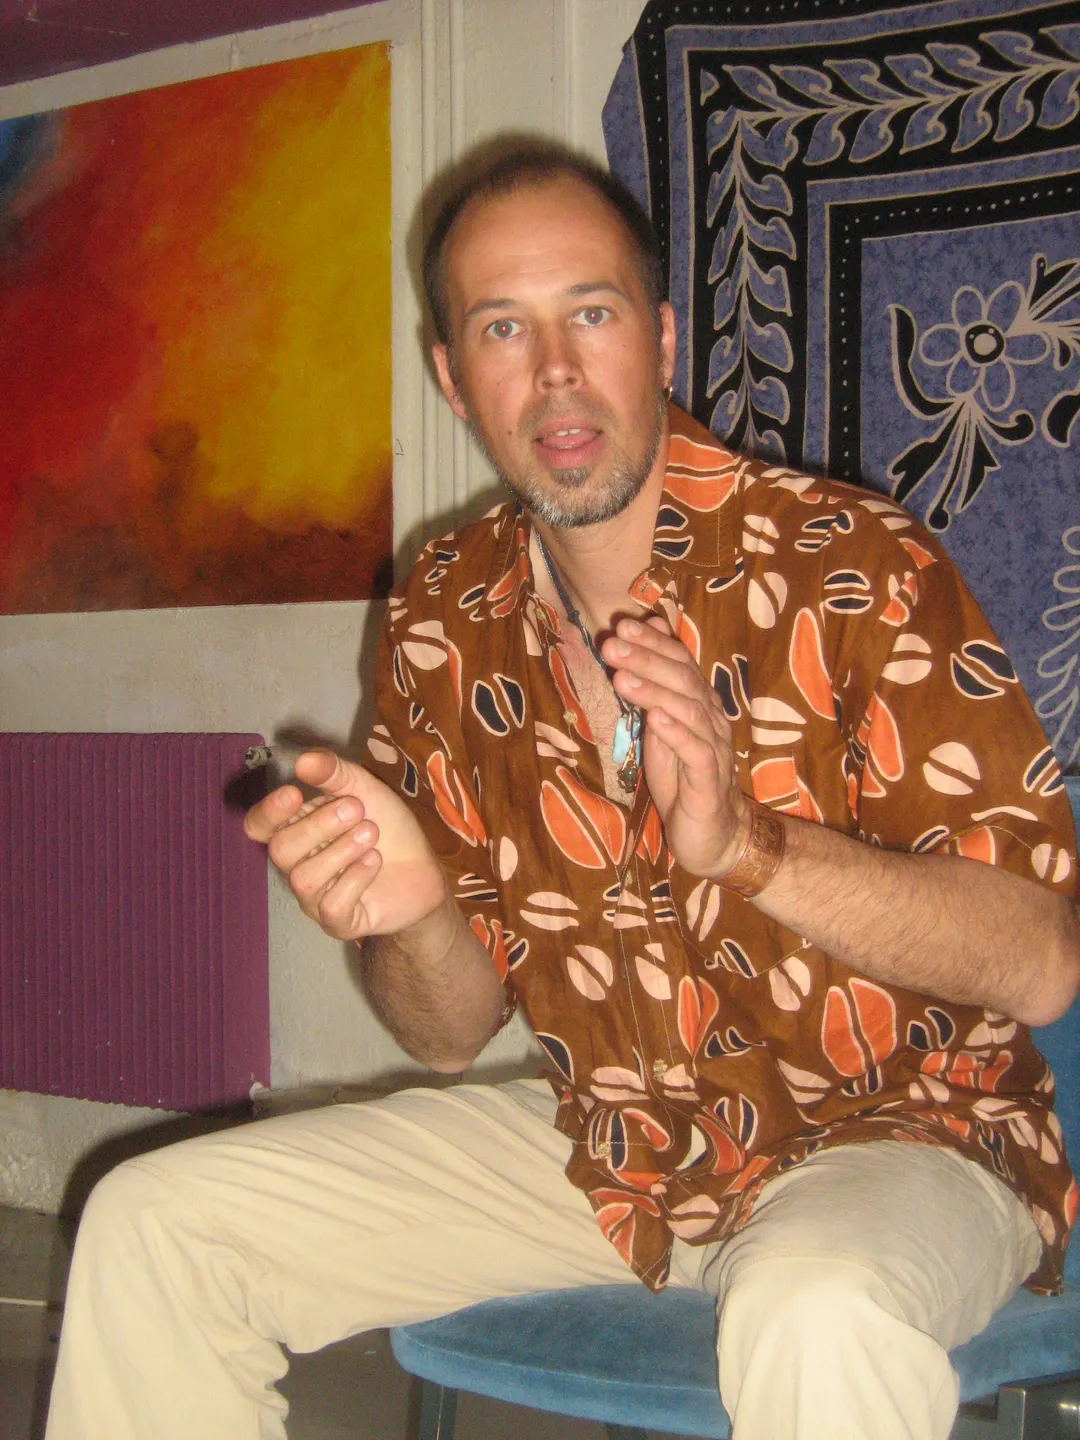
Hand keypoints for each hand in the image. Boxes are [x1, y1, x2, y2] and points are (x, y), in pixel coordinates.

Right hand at [244, 750, 447, 939]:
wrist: (425, 868)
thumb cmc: (388, 827)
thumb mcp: (365, 789)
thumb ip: (334, 773)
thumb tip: (302, 760)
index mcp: (297, 830)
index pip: (258, 827)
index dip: (268, 812)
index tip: (294, 793)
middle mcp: (298, 866)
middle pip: (281, 851)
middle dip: (319, 825)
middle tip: (357, 809)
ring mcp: (316, 898)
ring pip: (304, 880)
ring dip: (342, 851)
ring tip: (371, 833)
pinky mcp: (340, 921)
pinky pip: (331, 907)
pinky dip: (355, 879)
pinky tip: (374, 861)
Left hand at [600, 618, 749, 878]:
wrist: (712, 833)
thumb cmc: (682, 779)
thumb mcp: (659, 731)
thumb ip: (651, 691)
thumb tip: (637, 646)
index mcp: (698, 702)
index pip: (679, 662)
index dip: (653, 642)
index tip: (622, 626)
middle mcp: (711, 718)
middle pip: (682, 679)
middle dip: (646, 659)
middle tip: (612, 644)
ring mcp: (713, 747)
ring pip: (688, 710)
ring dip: (654, 691)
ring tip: (623, 678)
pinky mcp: (709, 780)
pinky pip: (697, 751)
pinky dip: (676, 733)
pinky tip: (655, 720)